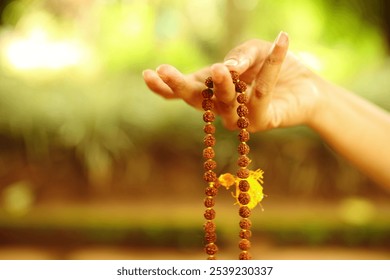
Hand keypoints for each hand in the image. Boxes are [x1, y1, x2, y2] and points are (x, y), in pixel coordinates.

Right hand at [143, 32, 323, 131]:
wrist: (307, 86)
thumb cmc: (273, 66)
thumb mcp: (253, 51)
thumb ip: (239, 57)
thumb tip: (225, 68)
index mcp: (212, 90)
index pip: (186, 91)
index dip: (166, 87)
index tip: (147, 74)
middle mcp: (221, 106)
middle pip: (196, 101)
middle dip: (179, 87)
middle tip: (163, 72)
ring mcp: (240, 117)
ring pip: (225, 103)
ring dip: (222, 86)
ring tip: (220, 69)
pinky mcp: (263, 120)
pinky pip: (262, 92)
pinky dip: (272, 65)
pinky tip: (282, 41)